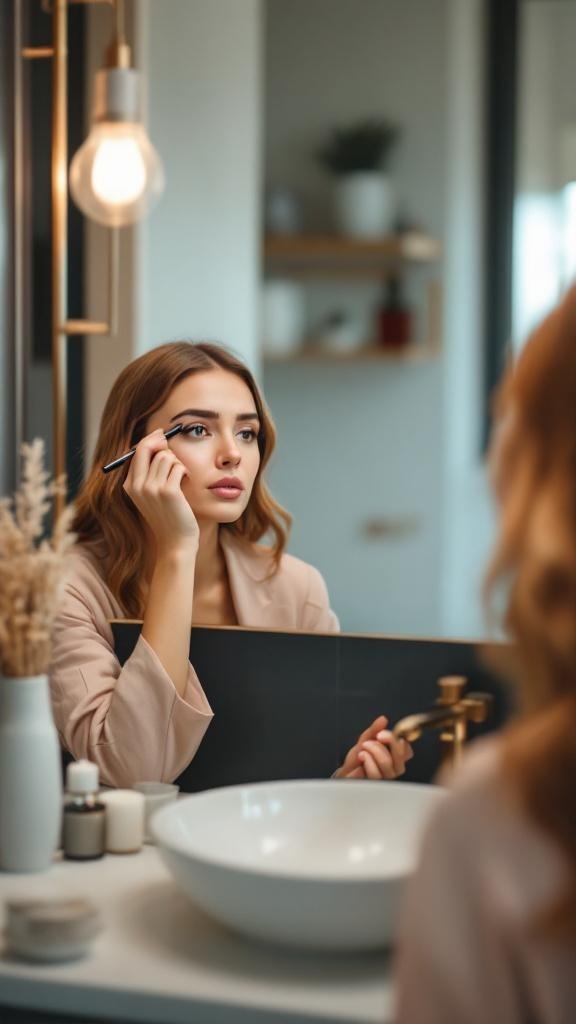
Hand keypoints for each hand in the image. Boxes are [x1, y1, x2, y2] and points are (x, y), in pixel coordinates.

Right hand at [123, 429, 198, 554]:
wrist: (175, 542)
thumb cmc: (168, 517)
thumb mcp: (152, 495)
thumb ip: (150, 473)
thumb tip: (157, 442)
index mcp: (130, 486)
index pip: (136, 451)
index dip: (151, 440)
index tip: (162, 436)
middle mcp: (137, 486)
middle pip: (146, 447)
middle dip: (161, 441)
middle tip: (171, 442)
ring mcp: (151, 489)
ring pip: (166, 456)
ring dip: (177, 461)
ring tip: (181, 475)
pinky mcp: (168, 491)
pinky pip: (178, 466)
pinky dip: (185, 470)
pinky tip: (186, 480)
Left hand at [334, 715, 413, 780]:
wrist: (346, 772)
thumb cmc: (359, 758)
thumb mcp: (366, 740)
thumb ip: (374, 730)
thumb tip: (383, 719)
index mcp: (396, 758)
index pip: (407, 750)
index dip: (396, 741)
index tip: (381, 735)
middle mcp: (393, 769)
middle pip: (398, 755)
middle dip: (381, 744)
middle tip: (368, 742)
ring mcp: (386, 778)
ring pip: (387, 763)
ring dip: (372, 752)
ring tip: (362, 752)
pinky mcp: (376, 784)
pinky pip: (375, 774)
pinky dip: (367, 762)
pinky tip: (361, 759)